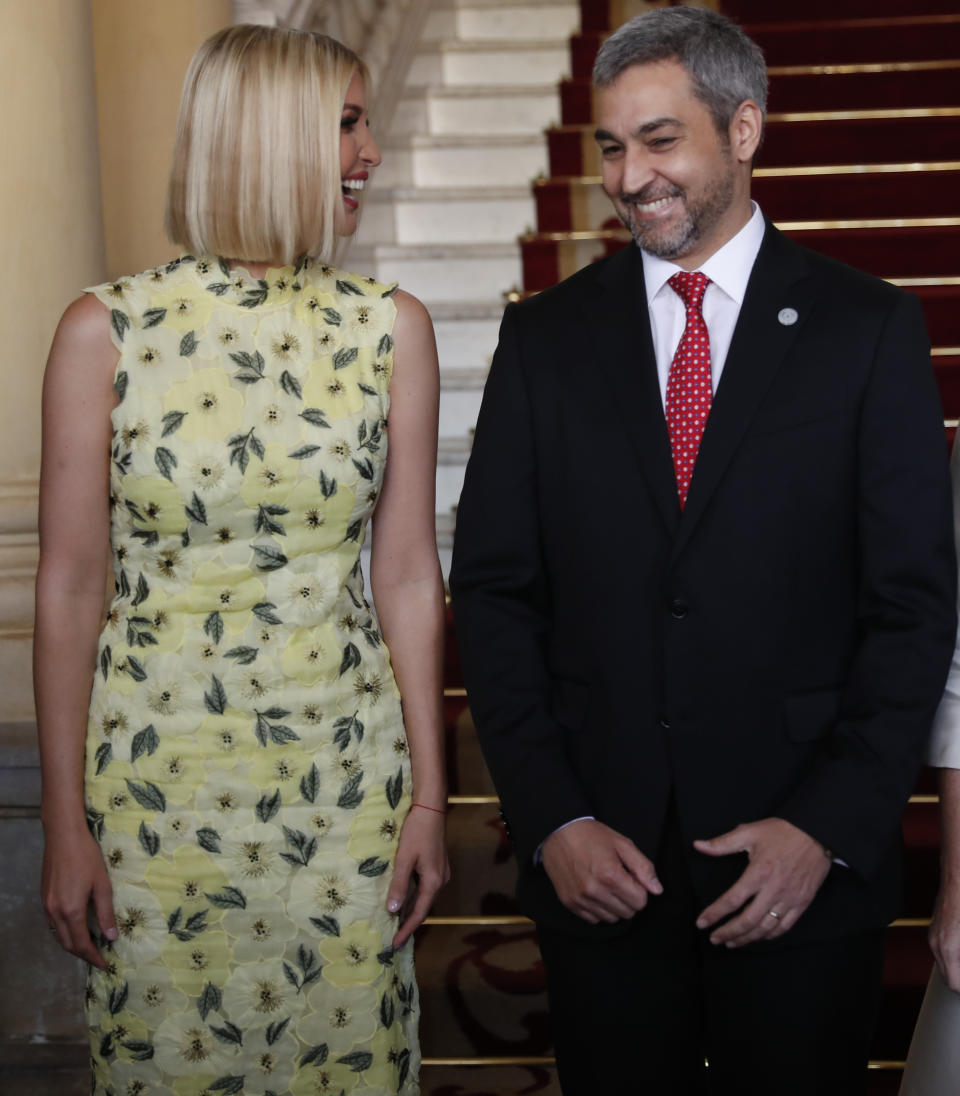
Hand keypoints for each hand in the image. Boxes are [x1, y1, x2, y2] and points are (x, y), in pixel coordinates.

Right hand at [42, 826, 116, 968]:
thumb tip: (112, 936)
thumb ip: (106, 912)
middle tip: (99, 958)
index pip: (81, 944)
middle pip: (66, 944)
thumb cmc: (87, 857)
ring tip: (90, 946)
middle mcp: (54, 913)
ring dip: (72, 944)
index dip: (93, 957)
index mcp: (70, 911)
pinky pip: (53, 924)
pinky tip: (76, 927)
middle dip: (83, 954)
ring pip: (58, 935)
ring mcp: (46, 906)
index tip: (105, 964)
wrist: (63, 837)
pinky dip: (64, 932)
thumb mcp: (102, 884)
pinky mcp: (44, 898)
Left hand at [386, 804, 449, 948]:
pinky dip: (414, 897)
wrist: (431, 809)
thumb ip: (399, 885)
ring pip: (424, 897)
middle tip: (394, 938)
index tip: (395, 944)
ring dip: (411, 909)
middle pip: (423, 907)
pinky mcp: (437, 865)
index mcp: (433, 882)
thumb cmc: (416, 832)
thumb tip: (393, 910)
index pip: (419, 913)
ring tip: (396, 922)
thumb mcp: (404, 858)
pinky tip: (404, 899)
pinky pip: (425, 887)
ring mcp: (441, 872)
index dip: (407, 930)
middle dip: (408, 923)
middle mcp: (441, 880)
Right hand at [541, 818, 661, 923]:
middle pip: (627, 913)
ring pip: (611, 918)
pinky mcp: (569, 902)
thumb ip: (643, 867)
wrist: (558, 830)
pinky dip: (598, 909)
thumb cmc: (591, 835)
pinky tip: (595, 892)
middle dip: (629, 899)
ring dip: (614, 906)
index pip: (640, 902)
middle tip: (619, 880)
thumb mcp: (622, 843)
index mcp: (610, 875)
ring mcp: (580, 899)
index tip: (631, 877)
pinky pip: (593, 919)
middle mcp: (594, 891)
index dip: (640, 889)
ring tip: (606, 885)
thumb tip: (657, 890)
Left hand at [693, 817, 830, 946]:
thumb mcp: (749, 832)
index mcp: (758, 873)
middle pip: (748, 920)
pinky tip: (758, 937)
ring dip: (747, 938)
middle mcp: (774, 890)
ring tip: (732, 942)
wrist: (817, 833)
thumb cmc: (781, 831)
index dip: (715, 913)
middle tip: (714, 939)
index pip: (732, 900)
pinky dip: (769, 936)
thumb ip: (722, 843)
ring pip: (766, 928)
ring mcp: (790, 899)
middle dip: (729, 932)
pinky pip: (785, 926)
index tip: (701, 923)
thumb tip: (698, 846)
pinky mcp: (802, 903)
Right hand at [930, 875, 959, 991]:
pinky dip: (954, 959)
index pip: (954, 984)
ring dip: (957, 970)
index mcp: (948, 948)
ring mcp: (934, 935)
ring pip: (945, 965)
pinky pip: (943, 952)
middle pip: (949, 977)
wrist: (958, 878)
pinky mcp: (935, 929)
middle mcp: (936, 944)